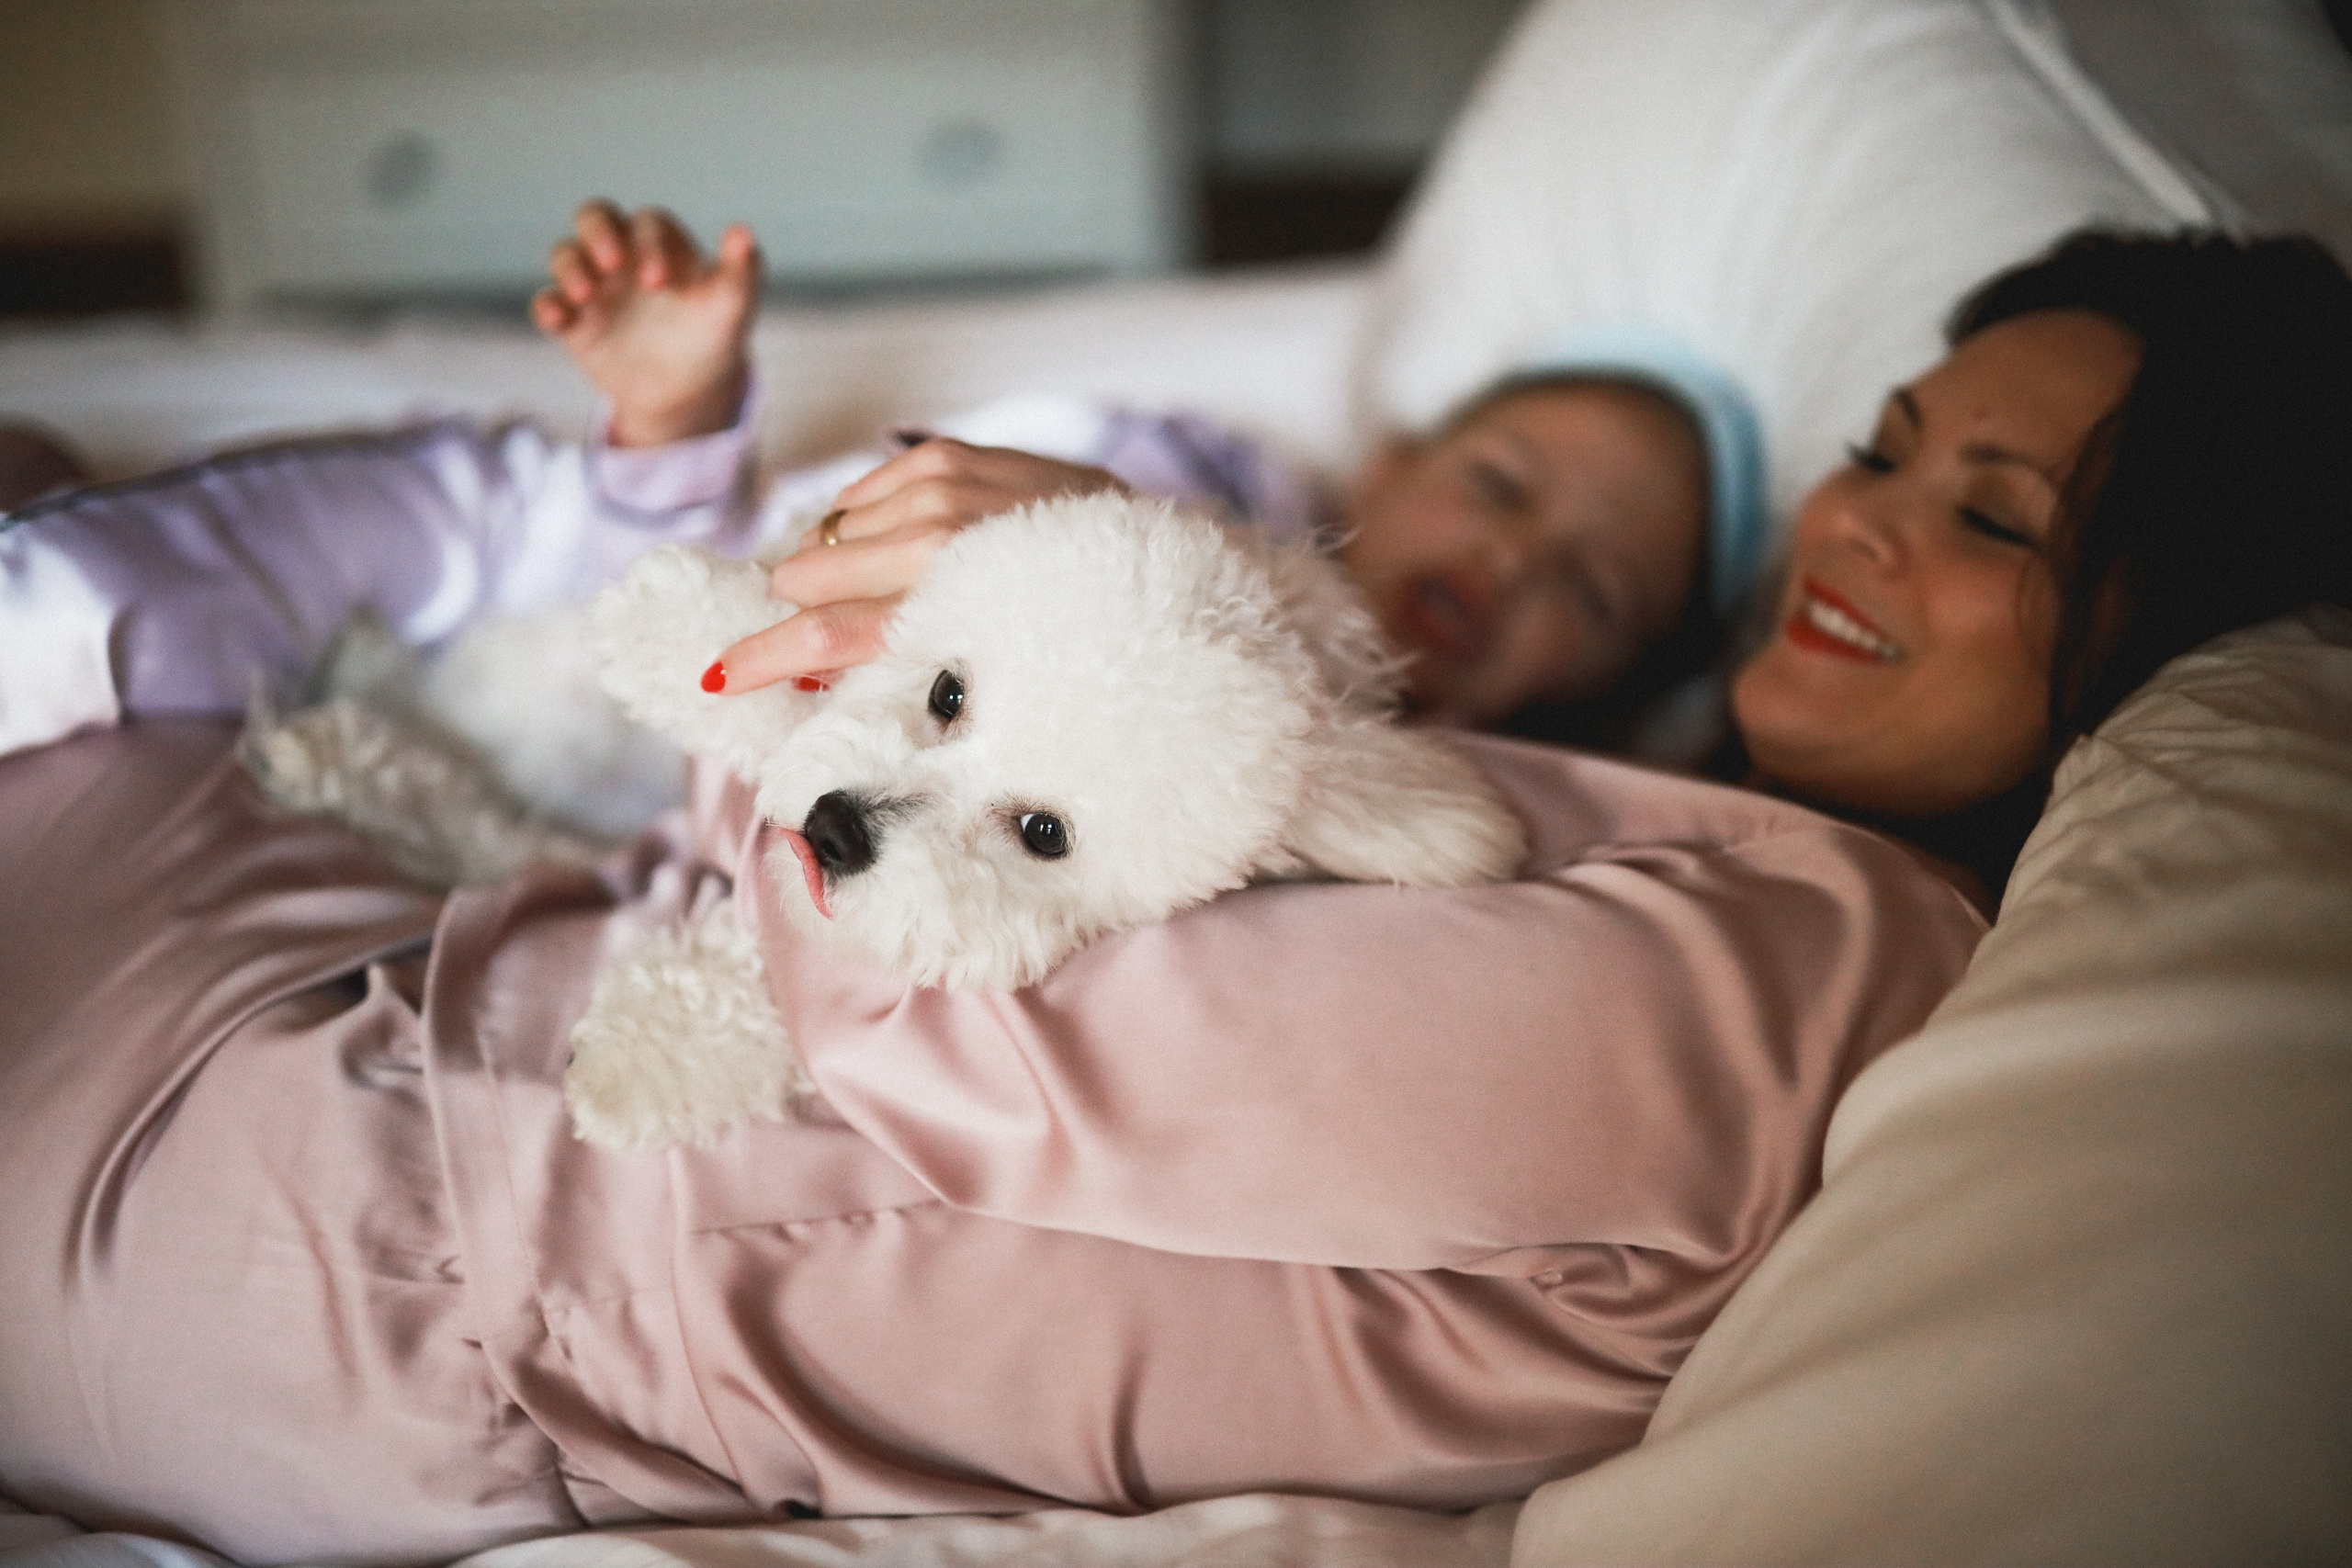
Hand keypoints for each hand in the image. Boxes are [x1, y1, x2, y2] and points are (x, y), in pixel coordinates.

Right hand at [531, 199, 760, 447]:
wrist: (687, 389)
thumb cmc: (712, 335)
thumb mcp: (731, 309)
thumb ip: (741, 272)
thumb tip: (743, 233)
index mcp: (661, 243)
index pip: (648, 225)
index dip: (650, 245)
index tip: (659, 283)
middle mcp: (622, 255)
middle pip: (594, 216)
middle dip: (597, 232)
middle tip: (611, 263)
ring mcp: (594, 285)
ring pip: (565, 254)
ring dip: (570, 267)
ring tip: (585, 294)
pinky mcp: (573, 320)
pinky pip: (548, 302)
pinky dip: (547, 307)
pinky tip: (559, 319)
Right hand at [706, 437, 1129, 692]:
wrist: (1145, 556)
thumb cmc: (1069, 629)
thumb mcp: (997, 669)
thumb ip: (910, 667)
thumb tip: (823, 676)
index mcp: (950, 607)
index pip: (826, 634)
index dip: (763, 655)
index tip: (719, 674)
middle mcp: (940, 540)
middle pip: (810, 576)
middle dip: (792, 607)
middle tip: (797, 630)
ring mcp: (943, 489)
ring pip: (831, 530)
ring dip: (829, 563)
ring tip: (856, 590)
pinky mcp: (949, 456)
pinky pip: (863, 491)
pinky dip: (860, 521)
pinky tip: (882, 545)